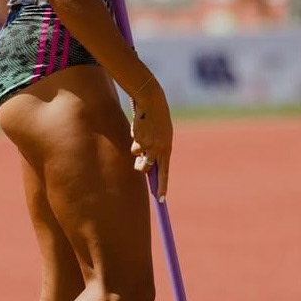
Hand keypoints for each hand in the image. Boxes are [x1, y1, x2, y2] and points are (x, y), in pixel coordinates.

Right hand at [130, 76, 172, 200]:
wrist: (151, 101)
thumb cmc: (157, 117)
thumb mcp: (161, 135)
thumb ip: (157, 149)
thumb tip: (148, 166)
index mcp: (168, 148)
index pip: (165, 172)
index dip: (163, 186)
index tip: (161, 199)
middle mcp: (159, 149)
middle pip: (147, 169)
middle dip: (141, 168)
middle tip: (139, 163)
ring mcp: (148, 145)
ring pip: (137, 157)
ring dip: (136, 150)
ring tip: (141, 134)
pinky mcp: (138, 139)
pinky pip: (132, 145)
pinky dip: (133, 137)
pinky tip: (139, 127)